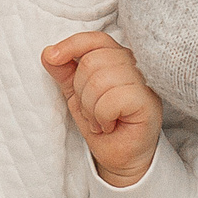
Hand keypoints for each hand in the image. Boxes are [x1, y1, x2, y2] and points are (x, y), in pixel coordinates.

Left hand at [43, 31, 162, 187]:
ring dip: (91, 107)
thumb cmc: (103, 124)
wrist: (120, 158)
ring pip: (101, 79)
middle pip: (93, 60)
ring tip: (99, 120)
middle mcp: (135, 65)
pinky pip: (113, 99)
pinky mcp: (148, 102)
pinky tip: (109, 126)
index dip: (72, 45)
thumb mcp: (77, 95)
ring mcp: (145, 83)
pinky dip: (103, 116)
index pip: (95, 39)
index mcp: (118, 58)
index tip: (52, 57)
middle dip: (81, 90)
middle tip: (89, 111)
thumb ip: (64, 72)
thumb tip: (48, 53)